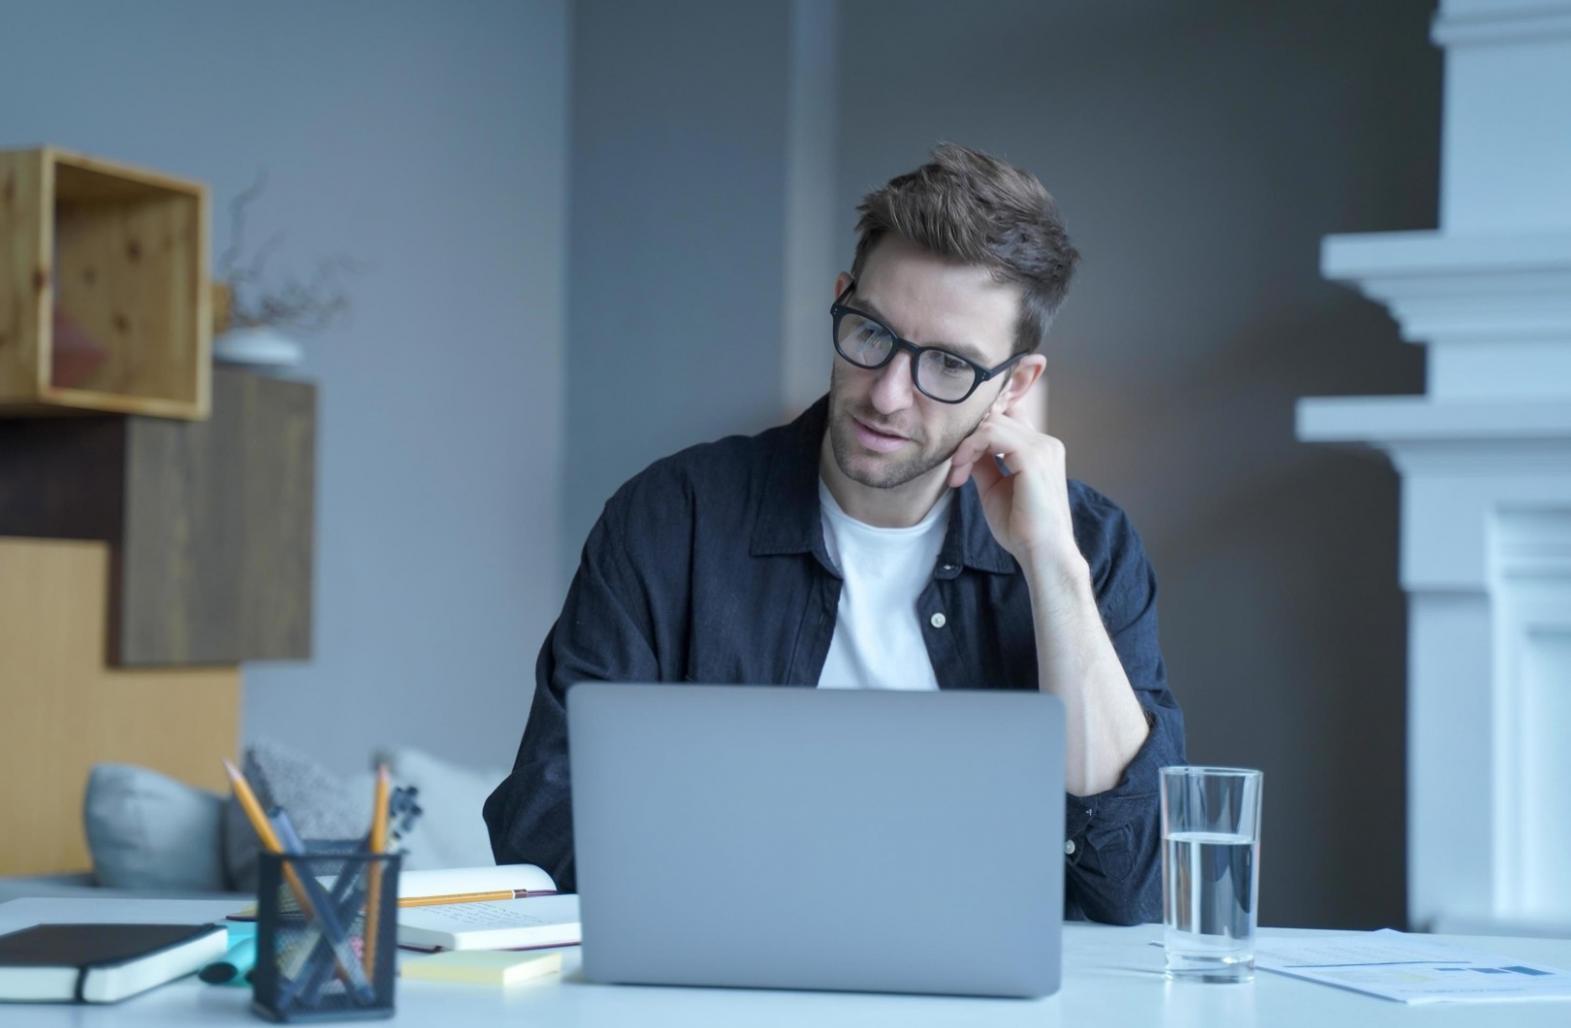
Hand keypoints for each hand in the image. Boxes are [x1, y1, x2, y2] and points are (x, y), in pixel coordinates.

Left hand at [946, 406, 1080, 572]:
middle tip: (956, 469)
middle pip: (995, 417)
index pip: (1008, 416)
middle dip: (967, 439)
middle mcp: (1045, 443)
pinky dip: (969, 448)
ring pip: (991, 422)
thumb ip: (983, 462)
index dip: (979, 428)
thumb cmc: (1021, 527)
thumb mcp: (994, 487)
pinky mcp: (1032, 456)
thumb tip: (965, 446)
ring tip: (958, 473)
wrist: (1042, 553)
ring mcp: (1042, 447)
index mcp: (1040, 449)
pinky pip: (991, 434)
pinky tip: (961, 471)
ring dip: (966, 445)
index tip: (960, 458)